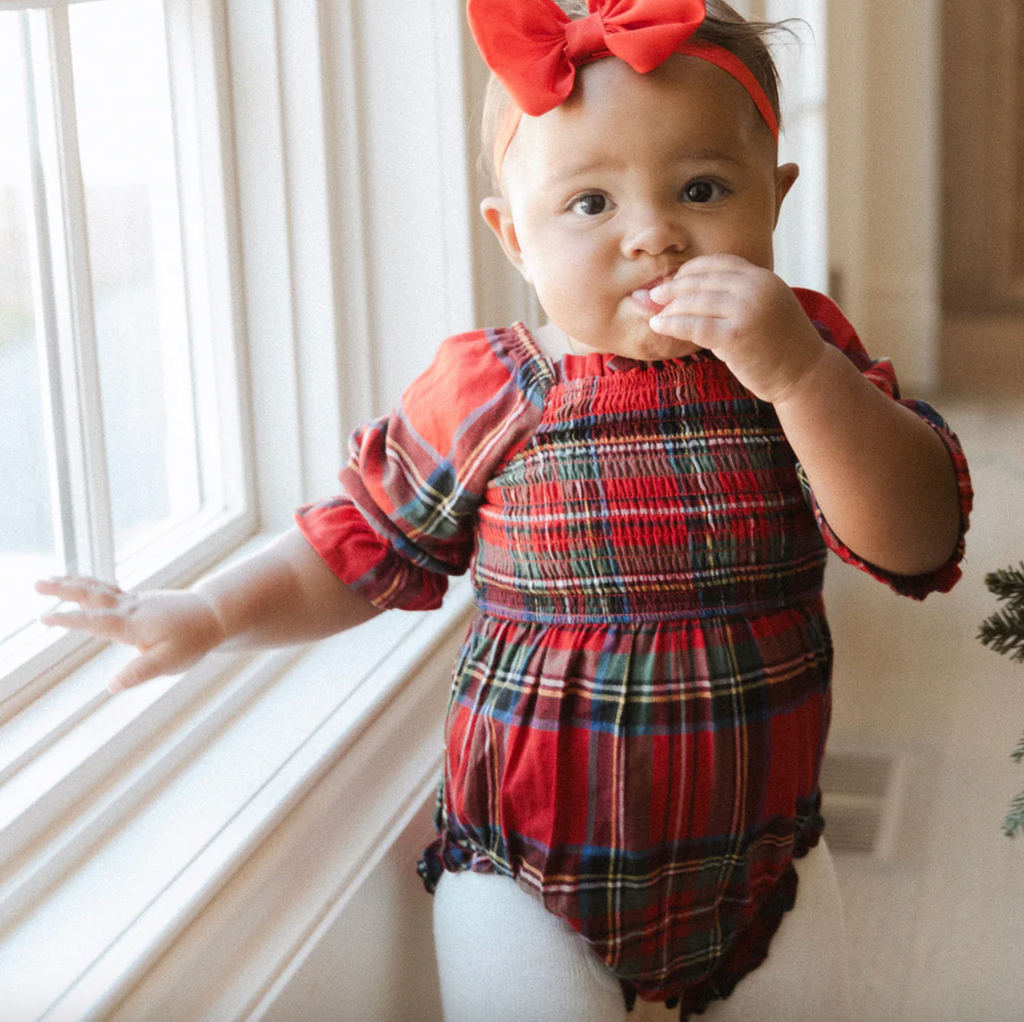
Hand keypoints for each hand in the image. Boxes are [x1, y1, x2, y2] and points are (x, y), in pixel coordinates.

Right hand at [35, 576, 226, 692]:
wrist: (214, 614)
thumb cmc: (193, 640)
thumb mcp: (168, 663)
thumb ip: (139, 673)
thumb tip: (111, 686)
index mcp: (132, 624)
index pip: (94, 621)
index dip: (69, 620)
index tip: (45, 618)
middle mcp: (130, 608)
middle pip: (92, 594)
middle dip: (62, 589)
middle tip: (36, 583)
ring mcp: (135, 602)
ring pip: (99, 589)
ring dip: (73, 583)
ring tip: (50, 579)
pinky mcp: (141, 601)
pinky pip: (109, 590)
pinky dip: (91, 586)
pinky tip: (84, 589)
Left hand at [649, 254, 825, 403]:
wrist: (804, 374)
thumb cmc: (780, 346)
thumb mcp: (765, 307)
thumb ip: (738, 295)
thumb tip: (693, 291)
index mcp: (763, 277)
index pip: (719, 262)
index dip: (691, 269)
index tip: (675, 279)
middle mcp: (756, 288)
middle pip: (702, 279)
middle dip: (674, 287)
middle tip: (655, 294)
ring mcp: (746, 310)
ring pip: (695, 302)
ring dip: (669, 307)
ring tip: (655, 314)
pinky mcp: (735, 336)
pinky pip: (693, 326)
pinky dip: (671, 324)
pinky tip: (657, 326)